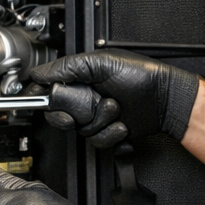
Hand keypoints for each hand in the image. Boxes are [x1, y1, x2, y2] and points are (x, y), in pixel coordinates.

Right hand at [26, 50, 199, 148]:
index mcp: (80, 77)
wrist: (165, 100)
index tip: (38, 101)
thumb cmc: (141, 76)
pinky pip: (95, 140)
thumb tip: (40, 73)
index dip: (40, 96)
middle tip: (87, 108)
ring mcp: (94, 116)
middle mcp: (84, 97)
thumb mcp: (101, 63)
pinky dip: (110, 133)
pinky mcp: (105, 132)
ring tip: (115, 108)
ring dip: (99, 121)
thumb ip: (68, 67)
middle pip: (59, 114)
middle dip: (75, 113)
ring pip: (79, 130)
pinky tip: (121, 123)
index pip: (48, 88)